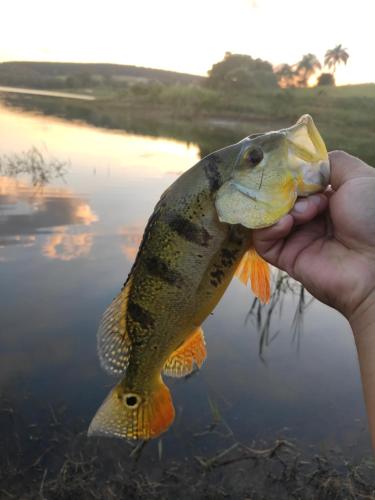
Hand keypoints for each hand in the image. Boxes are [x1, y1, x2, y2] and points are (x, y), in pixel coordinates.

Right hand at [253, 151, 374, 322]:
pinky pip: (263, 241)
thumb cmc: (374, 218)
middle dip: (285, 191)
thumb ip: (332, 163)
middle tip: (298, 191)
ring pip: (269, 217)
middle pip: (280, 198)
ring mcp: (298, 239)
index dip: (291, 174)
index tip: (288, 169)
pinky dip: (269, 228)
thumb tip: (303, 164)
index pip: (297, 182)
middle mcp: (312, 219)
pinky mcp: (287, 258)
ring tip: (304, 212)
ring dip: (281, 208)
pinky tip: (286, 223)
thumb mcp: (360, 178)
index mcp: (330, 200)